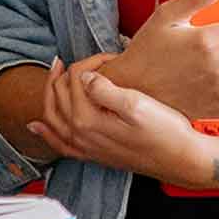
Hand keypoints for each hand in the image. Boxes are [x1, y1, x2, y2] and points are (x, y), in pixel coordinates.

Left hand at [27, 60, 214, 187]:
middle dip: (67, 73)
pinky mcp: (93, 155)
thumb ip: (104, 89)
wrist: (181, 160)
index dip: (90, 62)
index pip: (75, 79)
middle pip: (58, 95)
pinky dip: (45, 132)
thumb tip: (83, 76)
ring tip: (55, 75)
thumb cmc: (165, 132)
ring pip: (52, 117)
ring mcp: (85, 147)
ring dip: (50, 93)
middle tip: (80, 60)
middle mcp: (80, 136)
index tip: (109, 58)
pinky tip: (37, 125)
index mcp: (88, 120)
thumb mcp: (137, 104)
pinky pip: (58, 143)